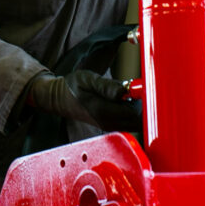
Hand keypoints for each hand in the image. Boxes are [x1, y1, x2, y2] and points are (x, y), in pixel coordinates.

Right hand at [26, 69, 141, 132]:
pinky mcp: (111, 124)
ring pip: (136, 122)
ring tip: (134, 90)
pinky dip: (135, 110)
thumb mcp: (88, 80)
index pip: (134, 112)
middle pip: (139, 120)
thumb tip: (125, 91)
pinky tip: (129, 97)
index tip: (143, 85)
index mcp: (102, 112)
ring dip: (140, 107)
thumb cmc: (73, 86)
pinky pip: (130, 121)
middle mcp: (108, 123)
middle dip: (145, 104)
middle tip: (142, 86)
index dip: (143, 99)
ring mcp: (110, 126)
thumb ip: (107, 86)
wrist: (59, 99)